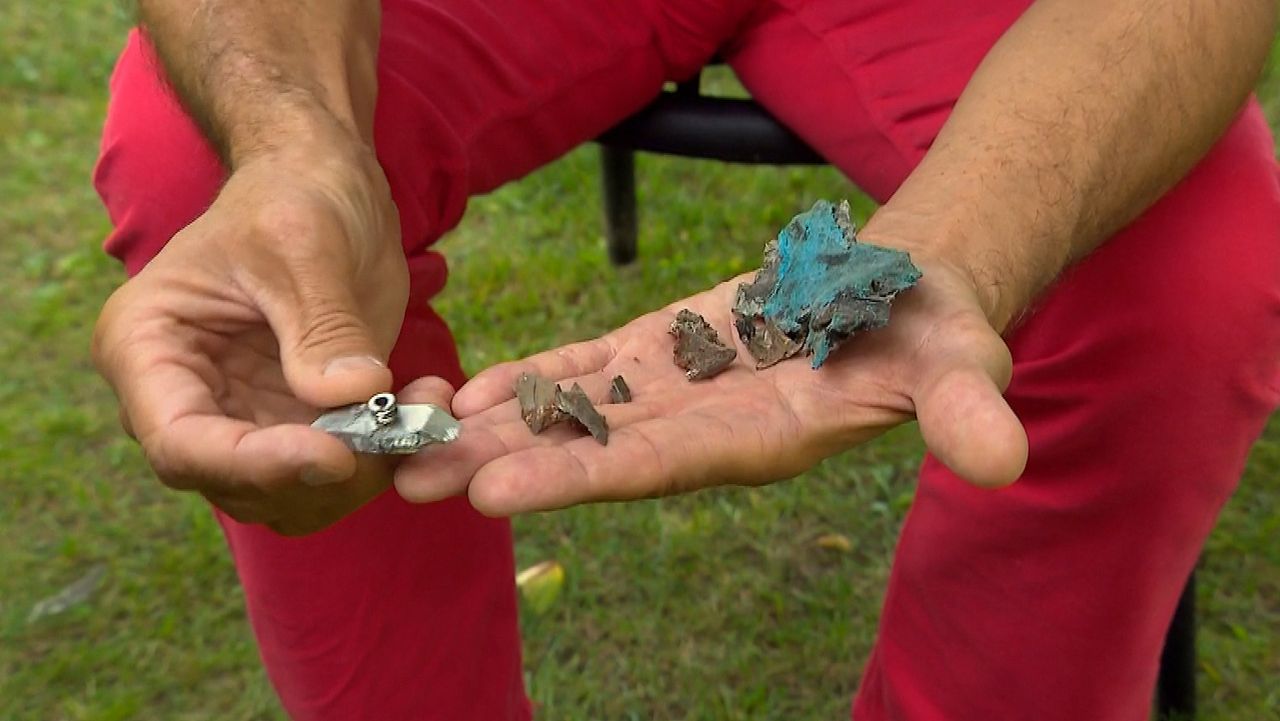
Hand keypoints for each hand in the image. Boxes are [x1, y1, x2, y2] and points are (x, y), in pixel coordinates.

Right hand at [92, 142, 423, 534]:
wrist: (326, 180)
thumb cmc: (295, 192)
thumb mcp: (306, 242)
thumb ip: (322, 324)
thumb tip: (350, 397)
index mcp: (146, 347)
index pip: (182, 443)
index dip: (255, 464)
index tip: (335, 454)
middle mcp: (183, 397)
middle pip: (236, 483)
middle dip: (320, 477)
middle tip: (396, 437)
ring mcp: (240, 417)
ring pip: (291, 494)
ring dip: (362, 475)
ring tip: (422, 411)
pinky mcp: (297, 422)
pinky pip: (337, 470)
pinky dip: (384, 457)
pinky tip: (425, 406)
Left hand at [394, 254, 1027, 515]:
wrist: (908, 293)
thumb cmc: (939, 330)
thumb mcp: (965, 361)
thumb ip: (967, 409)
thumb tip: (1002, 460)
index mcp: (761, 441)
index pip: (659, 468)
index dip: (579, 479)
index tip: (498, 492)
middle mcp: (706, 430)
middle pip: (591, 453)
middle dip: (502, 466)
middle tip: (405, 475)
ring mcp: (681, 392)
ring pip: (577, 415)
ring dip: (497, 429)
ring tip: (411, 439)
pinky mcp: (669, 352)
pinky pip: (592, 368)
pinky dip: (537, 376)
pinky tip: (479, 386)